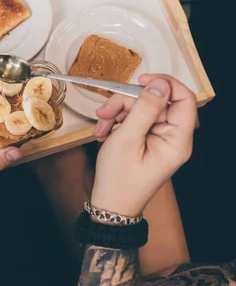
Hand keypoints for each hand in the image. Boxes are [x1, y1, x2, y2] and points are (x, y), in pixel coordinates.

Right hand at [91, 74, 196, 215]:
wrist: (110, 205)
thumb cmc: (119, 180)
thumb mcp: (128, 139)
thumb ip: (144, 109)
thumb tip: (159, 85)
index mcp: (177, 140)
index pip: (184, 99)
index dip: (164, 84)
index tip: (141, 81)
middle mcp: (173, 138)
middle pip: (157, 102)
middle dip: (128, 102)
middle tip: (107, 110)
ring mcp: (160, 139)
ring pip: (142, 109)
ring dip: (118, 113)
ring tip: (101, 126)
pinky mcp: (148, 141)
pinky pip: (135, 120)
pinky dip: (118, 122)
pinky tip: (104, 133)